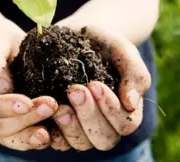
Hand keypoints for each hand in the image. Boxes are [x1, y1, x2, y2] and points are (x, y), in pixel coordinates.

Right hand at [0, 20, 58, 150]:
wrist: (7, 47)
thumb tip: (1, 88)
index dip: (2, 107)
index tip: (26, 102)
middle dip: (24, 119)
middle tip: (50, 106)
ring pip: (10, 138)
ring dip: (31, 134)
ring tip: (52, 129)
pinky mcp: (12, 129)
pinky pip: (22, 140)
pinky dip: (36, 139)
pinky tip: (53, 134)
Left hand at [49, 25, 150, 150]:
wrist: (75, 36)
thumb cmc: (104, 44)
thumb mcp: (122, 50)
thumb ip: (134, 74)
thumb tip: (131, 103)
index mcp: (126, 111)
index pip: (125, 124)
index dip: (110, 108)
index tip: (94, 84)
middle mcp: (106, 125)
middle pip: (104, 139)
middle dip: (89, 116)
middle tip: (74, 90)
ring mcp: (82, 129)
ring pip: (81, 143)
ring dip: (70, 126)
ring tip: (58, 104)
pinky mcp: (60, 127)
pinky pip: (56, 141)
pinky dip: (50, 131)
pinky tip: (44, 112)